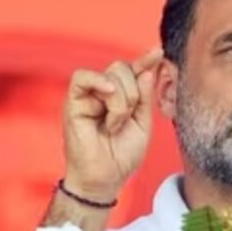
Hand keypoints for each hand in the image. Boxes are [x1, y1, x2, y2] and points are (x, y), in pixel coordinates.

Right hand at [62, 47, 164, 199]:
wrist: (105, 178)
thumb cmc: (122, 155)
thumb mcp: (143, 124)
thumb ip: (145, 98)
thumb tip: (146, 70)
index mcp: (122, 96)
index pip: (134, 70)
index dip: (146, 60)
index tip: (158, 52)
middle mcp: (104, 92)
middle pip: (122, 68)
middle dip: (134, 93)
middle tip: (127, 118)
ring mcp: (88, 96)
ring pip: (110, 74)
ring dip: (121, 101)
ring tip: (114, 125)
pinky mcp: (73, 102)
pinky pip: (83, 77)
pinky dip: (99, 83)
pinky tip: (107, 95)